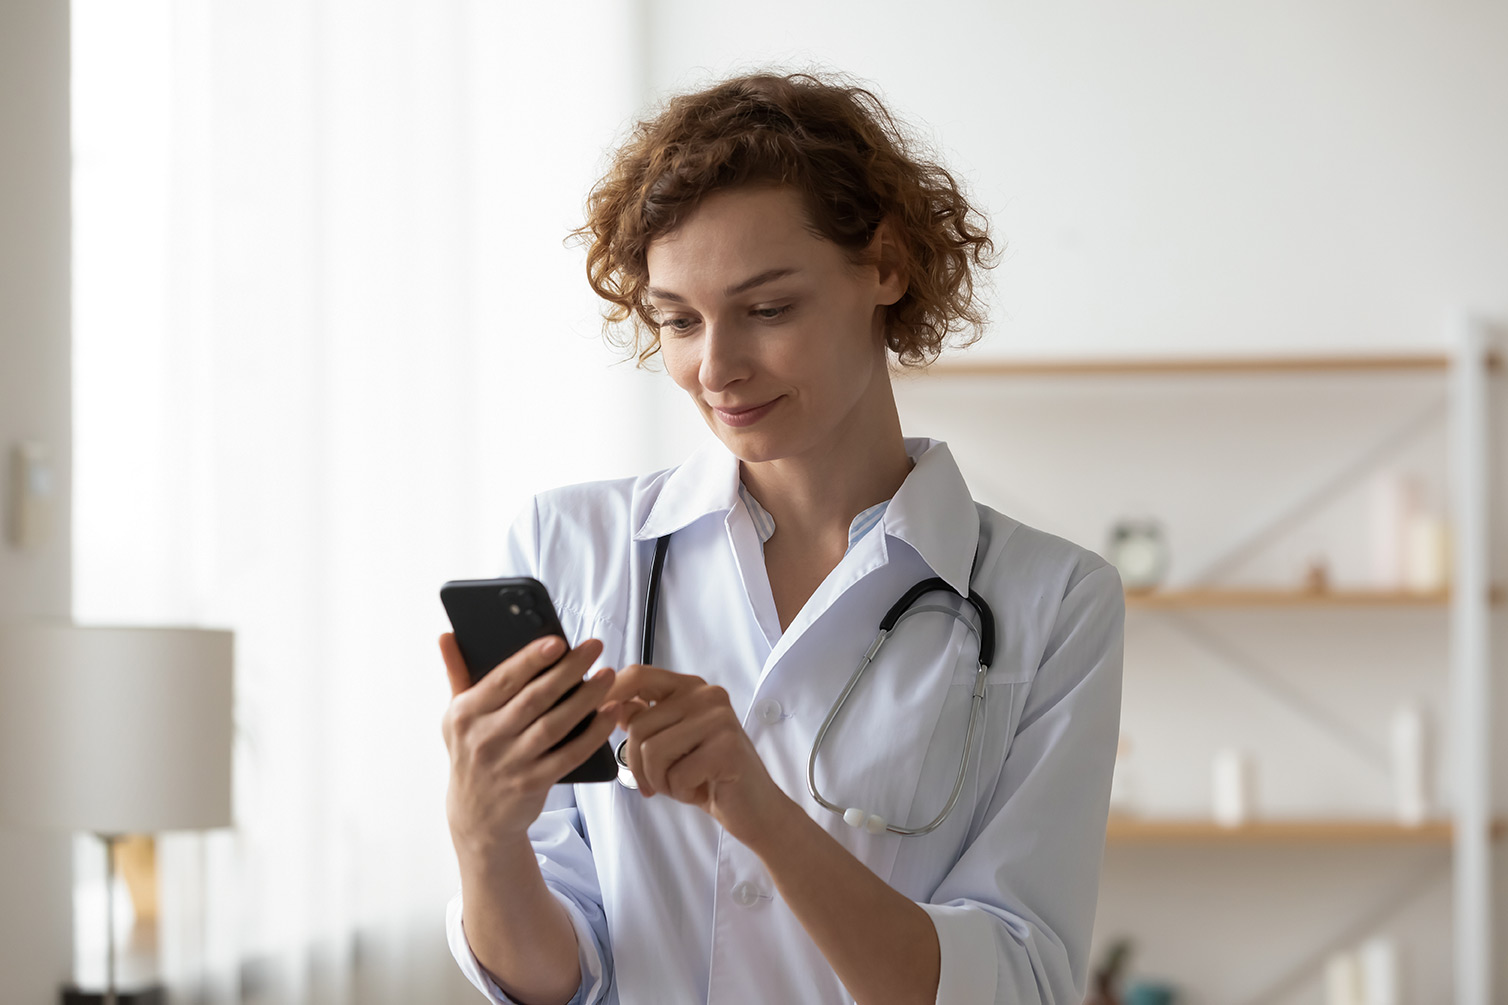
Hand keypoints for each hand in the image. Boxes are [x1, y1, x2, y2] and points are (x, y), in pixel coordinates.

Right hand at [440, 633, 619, 855]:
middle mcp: (485, 739)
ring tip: (607, 675)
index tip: (558, 641)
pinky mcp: (532, 784)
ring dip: (585, 698)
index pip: (503, 680)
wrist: (476, 817)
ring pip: (555, 724)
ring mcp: (509, 764)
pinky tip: (609, 713)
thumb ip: (456, 674)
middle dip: (568, 669)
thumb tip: (446, 635)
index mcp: (465, 715)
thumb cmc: (471, 753)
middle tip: (595, 647)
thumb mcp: (455, 718)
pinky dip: (593, 734)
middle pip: (535, 698)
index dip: (531, 659)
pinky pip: (569, 755)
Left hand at [608, 665, 790, 841]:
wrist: (754, 809)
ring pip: (652, 750)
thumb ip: (644, 719)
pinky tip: (701, 789)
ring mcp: (719, 719)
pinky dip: (680, 792)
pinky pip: (675, 773)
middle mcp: (707, 695)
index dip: (610, 693)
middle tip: (660, 782)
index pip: (638, 675)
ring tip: (683, 784)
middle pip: (638, 724)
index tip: (594, 714)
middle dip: (639, 765)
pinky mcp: (726, 747)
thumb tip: (607, 701)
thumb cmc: (708, 776)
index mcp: (691, 687)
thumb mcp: (670, 743)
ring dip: (659, 780)